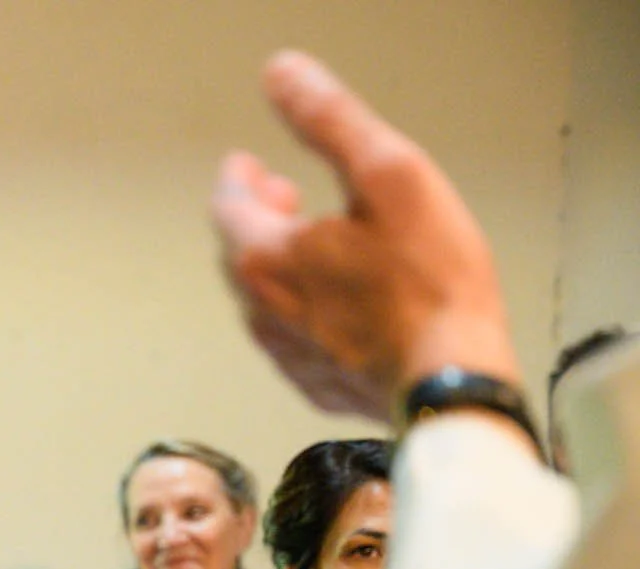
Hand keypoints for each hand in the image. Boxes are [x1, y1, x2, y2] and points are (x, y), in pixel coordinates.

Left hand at [213, 51, 518, 421]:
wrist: (451, 379)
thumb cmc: (428, 279)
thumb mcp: (388, 175)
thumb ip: (329, 120)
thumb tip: (281, 75)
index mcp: (265, 257)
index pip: (227, 207)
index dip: (237, 179)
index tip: (247, 165)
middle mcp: (261, 309)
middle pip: (238, 253)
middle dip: (254, 218)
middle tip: (281, 196)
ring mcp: (286, 352)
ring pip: (262, 297)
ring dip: (277, 263)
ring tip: (311, 242)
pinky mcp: (316, 383)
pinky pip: (292, 336)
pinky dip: (302, 307)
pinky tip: (336, 299)